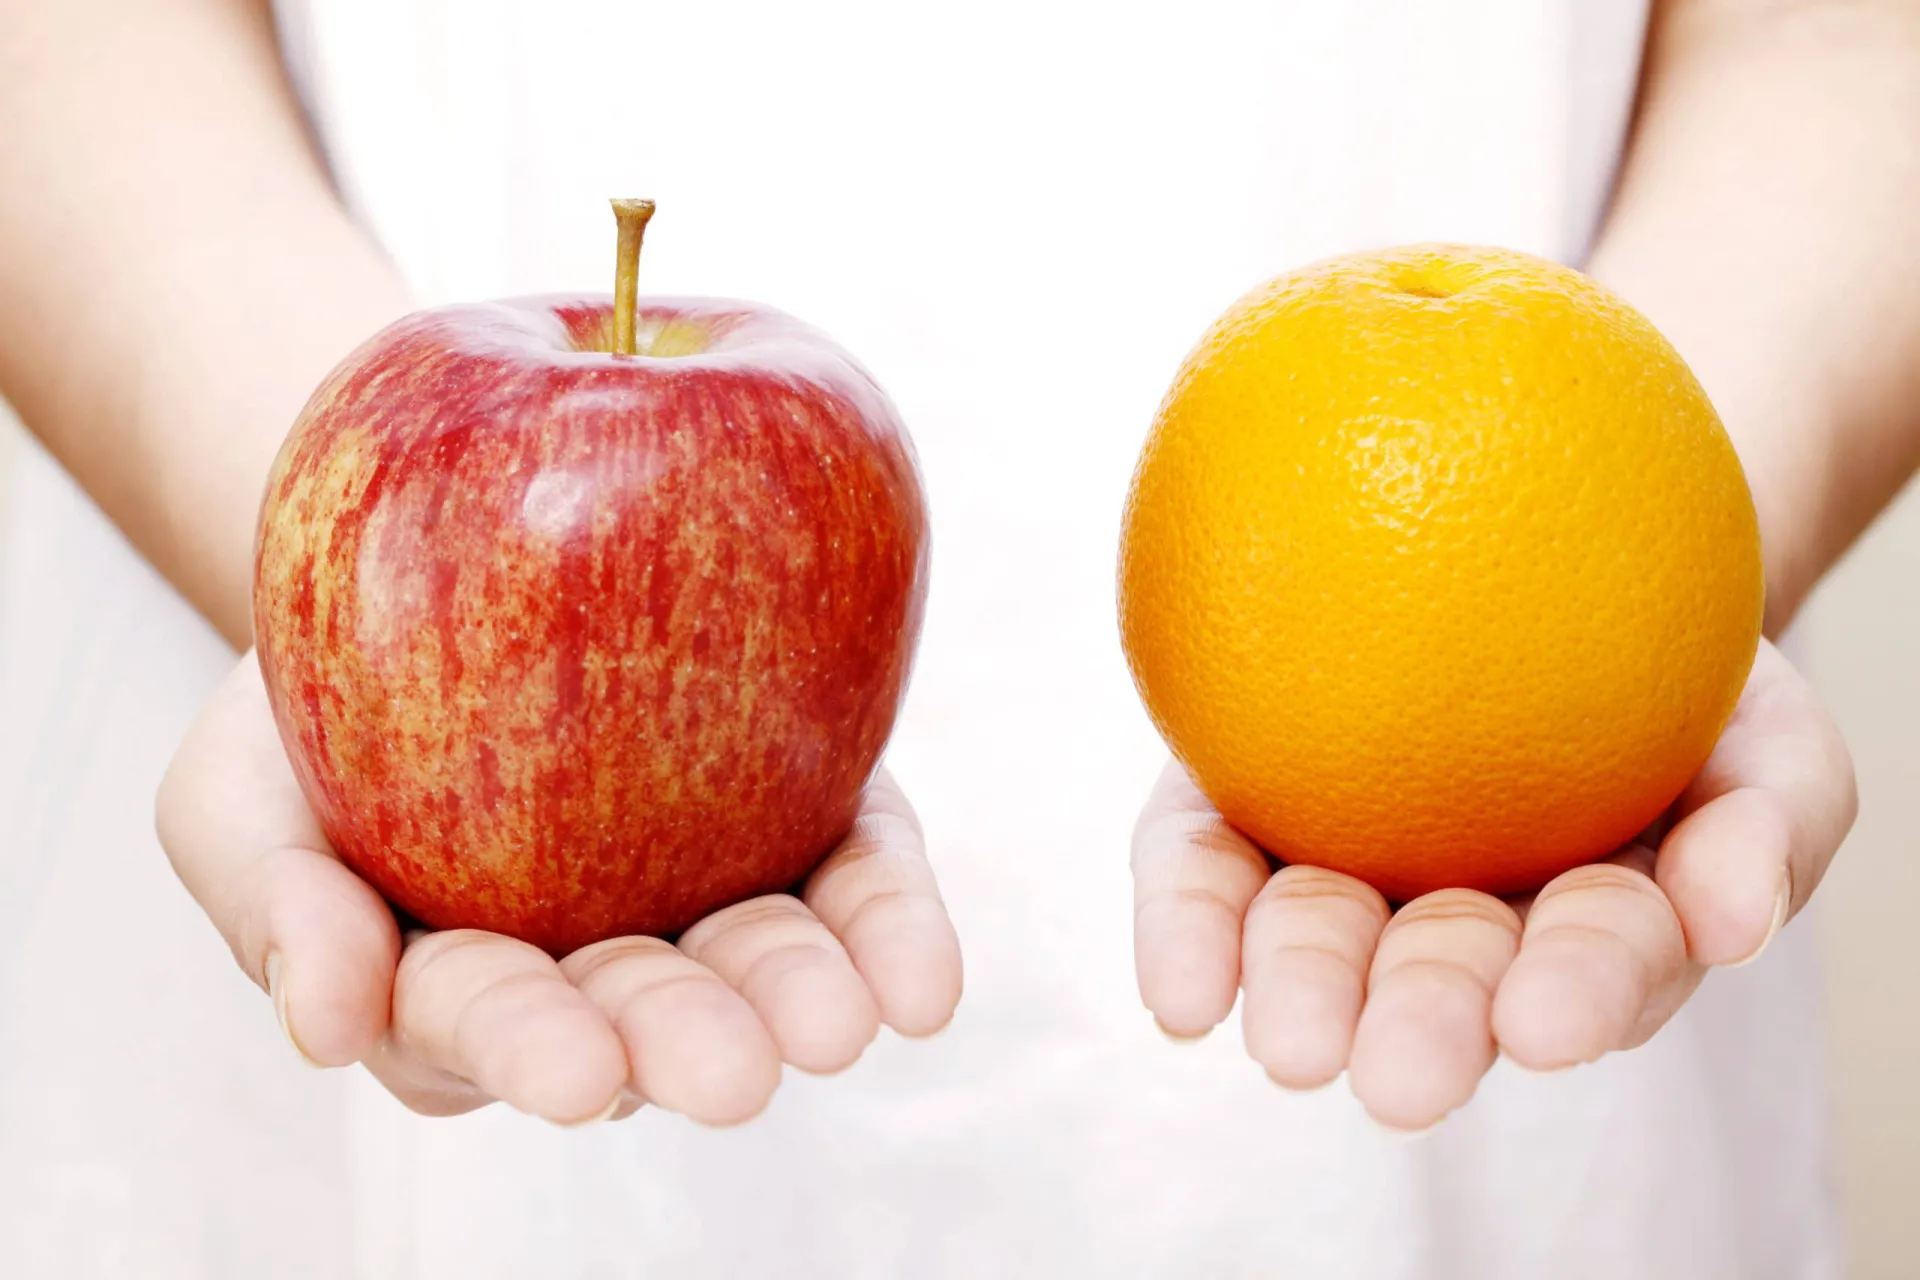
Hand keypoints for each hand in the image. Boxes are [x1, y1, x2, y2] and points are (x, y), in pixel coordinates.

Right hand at [157, 655, 961, 1126]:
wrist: (433, 557)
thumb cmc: (312, 704)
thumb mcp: (237, 794)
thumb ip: (273, 908)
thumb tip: (323, 1028)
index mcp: (463, 986)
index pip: (486, 1023)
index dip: (526, 1045)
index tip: (571, 1068)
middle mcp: (598, 967)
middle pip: (643, 1014)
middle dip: (685, 1043)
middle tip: (732, 1073)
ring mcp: (708, 899)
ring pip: (764, 966)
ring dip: (806, 998)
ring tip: (842, 1021)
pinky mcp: (806, 824)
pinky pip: (858, 882)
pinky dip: (893, 928)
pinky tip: (924, 980)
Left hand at [1130, 639, 1853, 1130]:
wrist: (1548, 569)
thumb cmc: (1682, 676)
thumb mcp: (1768, 735)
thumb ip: (1769, 825)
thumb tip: (1732, 924)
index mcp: (1584, 927)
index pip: (1589, 967)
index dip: (1574, 994)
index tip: (1548, 1024)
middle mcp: (1456, 923)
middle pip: (1437, 981)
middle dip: (1425, 1029)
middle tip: (1400, 1078)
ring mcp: (1341, 869)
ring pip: (1314, 937)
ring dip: (1302, 990)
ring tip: (1288, 1042)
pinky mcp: (1235, 813)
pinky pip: (1204, 867)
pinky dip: (1189, 926)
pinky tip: (1179, 996)